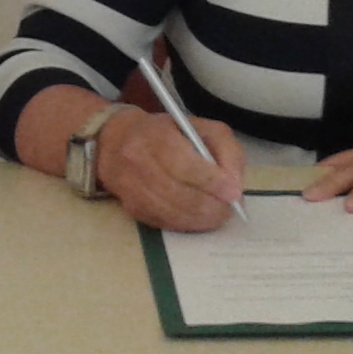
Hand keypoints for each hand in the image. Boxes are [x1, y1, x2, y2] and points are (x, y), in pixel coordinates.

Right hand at [96, 108, 248, 232]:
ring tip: (218, 215)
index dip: (212, 183)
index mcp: (157, 136)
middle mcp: (139, 162)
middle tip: (229, 210)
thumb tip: (235, 186)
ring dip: (201, 219)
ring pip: (173, 213)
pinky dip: (186, 224)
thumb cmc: (167, 133)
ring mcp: (132, 188)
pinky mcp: (131, 208)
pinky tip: (198, 218)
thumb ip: (226, 151)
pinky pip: (164, 223)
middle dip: (211, 207)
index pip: (186, 165)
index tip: (234, 194)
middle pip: (180, 194)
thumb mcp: (203, 129)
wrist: (117, 141)